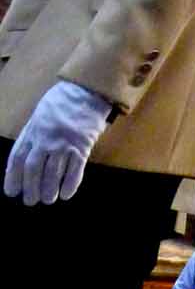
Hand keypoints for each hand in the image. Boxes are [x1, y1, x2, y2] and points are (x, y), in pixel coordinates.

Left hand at [3, 79, 110, 204]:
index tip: (12, 192)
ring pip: (52, 175)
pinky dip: (69, 185)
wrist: (88, 88)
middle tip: (31, 200)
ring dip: (49, 191)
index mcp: (33, 130)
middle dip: (31, 189)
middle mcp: (46, 139)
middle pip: (33, 170)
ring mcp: (65, 144)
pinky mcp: (82, 146)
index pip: (17, 159)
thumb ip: (31, 134)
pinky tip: (66, 194)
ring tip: (48, 199)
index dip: (12, 178)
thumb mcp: (39, 113)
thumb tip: (23, 157)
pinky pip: (75, 171)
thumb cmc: (62, 100)